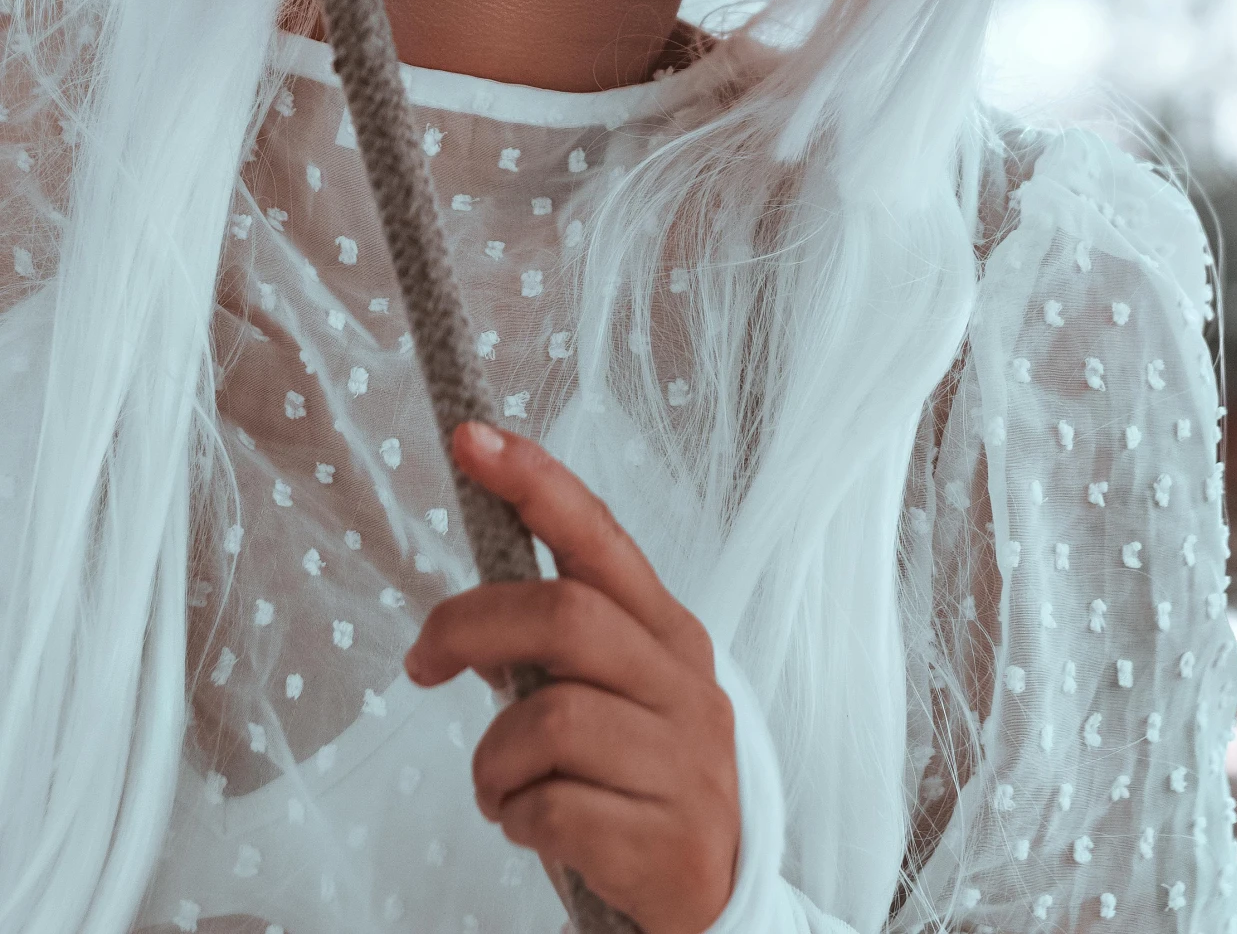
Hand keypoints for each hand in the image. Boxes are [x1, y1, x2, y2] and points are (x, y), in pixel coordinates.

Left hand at [405, 423, 740, 933]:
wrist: (726, 904)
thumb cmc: (648, 784)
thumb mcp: (621, 701)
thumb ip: (560, 653)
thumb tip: (462, 623)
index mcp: (671, 634)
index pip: (601, 538)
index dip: (536, 484)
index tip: (471, 439)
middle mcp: (685, 685)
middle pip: (563, 615)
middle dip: (470, 626)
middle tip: (419, 663)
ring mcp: (684, 763)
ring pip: (548, 718)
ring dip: (492, 759)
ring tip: (500, 788)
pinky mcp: (667, 841)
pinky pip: (552, 808)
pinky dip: (516, 818)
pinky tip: (530, 826)